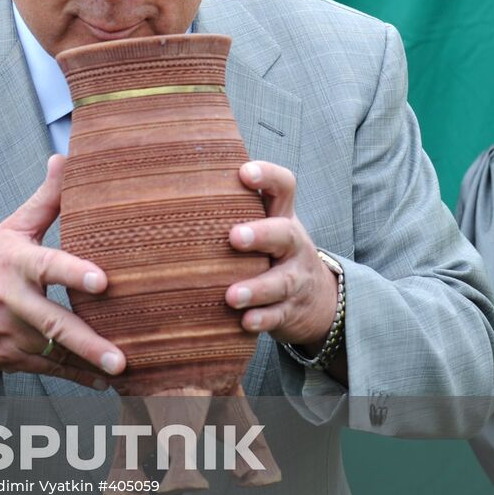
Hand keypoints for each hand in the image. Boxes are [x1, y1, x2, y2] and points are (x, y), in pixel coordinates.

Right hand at [0, 155, 125, 388]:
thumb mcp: (12, 229)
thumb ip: (45, 200)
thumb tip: (66, 158)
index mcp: (15, 264)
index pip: (46, 266)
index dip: (73, 274)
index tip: (103, 281)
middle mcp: (11, 301)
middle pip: (52, 322)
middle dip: (88, 342)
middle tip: (121, 357)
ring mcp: (9, 334)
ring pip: (54, 352)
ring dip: (88, 364)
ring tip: (124, 371)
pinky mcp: (10, 358)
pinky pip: (48, 371)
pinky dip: (76, 377)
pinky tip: (102, 382)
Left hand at [225, 161, 339, 350]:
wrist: (319, 300)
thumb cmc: (272, 252)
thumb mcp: (265, 225)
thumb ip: (232, 205)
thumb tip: (175, 178)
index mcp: (281, 218)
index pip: (283, 188)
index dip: (267, 176)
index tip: (244, 172)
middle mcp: (292, 246)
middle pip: (285, 234)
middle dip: (261, 235)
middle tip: (234, 237)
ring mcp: (294, 279)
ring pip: (281, 282)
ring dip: (256, 289)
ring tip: (231, 296)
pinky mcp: (291, 310)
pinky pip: (279, 316)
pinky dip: (263, 320)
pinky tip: (246, 322)